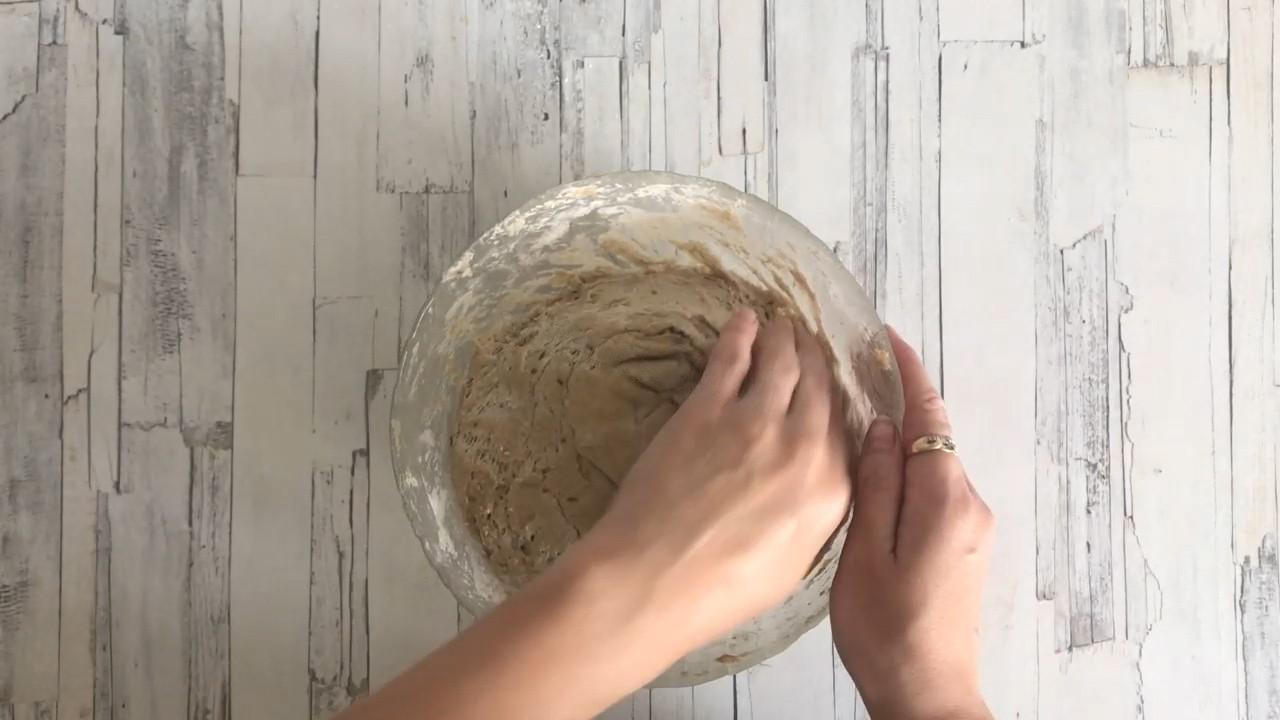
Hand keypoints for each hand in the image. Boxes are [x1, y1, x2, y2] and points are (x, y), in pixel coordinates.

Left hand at [579, 309, 852, 652]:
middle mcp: (804, 446)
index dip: (837, 400)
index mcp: (832, 490)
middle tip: (809, 340)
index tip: (832, 384)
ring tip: (782, 324)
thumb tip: (815, 485)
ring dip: (784, 338)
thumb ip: (815, 514)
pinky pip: (731, 358)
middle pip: (819, 387)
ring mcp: (755, 421)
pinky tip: (744, 320)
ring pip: (781, 362)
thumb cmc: (723, 588)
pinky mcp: (707, 409)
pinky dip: (741, 334)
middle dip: (816, 358)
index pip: (847, 429)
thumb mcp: (794, 562)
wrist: (657, 578)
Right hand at [830, 329, 993, 719]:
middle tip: (851, 377)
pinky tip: (876, 476)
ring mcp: (973, 527)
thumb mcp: (867, 553)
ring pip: (933, 465)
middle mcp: (969, 505)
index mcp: (945, 501)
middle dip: (898, 403)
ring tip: (852, 424)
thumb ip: (877, 485)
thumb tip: (882, 427)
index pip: (930, 417)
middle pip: (934, 437)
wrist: (928, 694)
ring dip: (901, 440)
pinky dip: (909, 471)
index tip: (886, 337)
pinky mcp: (966, 546)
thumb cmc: (886, 630)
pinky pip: (936, 490)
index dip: (908, 373)